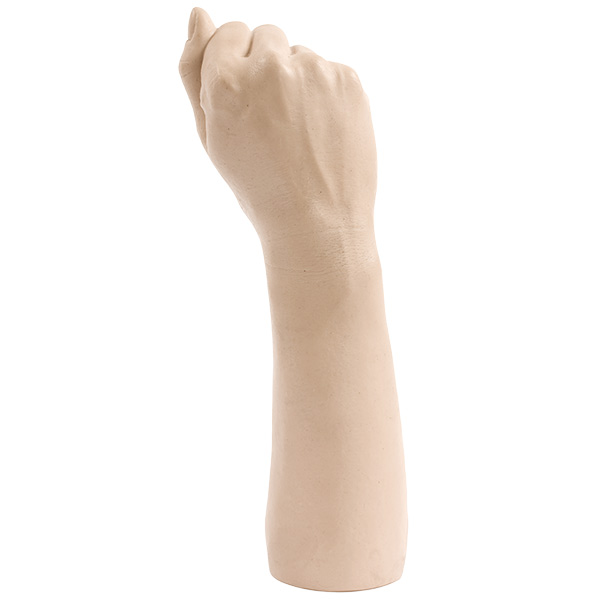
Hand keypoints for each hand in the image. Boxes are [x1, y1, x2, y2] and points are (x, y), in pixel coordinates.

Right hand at [179, 9, 377, 270]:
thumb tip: (198, 15)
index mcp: (227, 81)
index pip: (227, 32)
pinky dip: (325, 94)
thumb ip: (195, 71)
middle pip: (266, 36)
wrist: (317, 223)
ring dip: (297, 82)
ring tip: (300, 134)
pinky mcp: (347, 79)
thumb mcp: (212, 137)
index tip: (245, 98)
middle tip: (273, 121)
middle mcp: (270, 66)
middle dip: (266, 67)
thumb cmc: (259, 186)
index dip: (235, 66)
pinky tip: (322, 131)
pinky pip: (329, 70)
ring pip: (300, 55)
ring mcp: (314, 70)